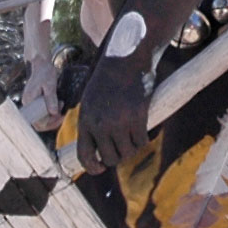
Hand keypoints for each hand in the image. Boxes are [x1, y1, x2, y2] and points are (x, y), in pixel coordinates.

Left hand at [75, 55, 152, 172]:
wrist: (126, 58)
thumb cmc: (109, 78)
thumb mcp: (91, 100)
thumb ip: (92, 123)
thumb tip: (97, 149)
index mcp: (85, 120)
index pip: (84, 155)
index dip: (92, 168)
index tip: (100, 168)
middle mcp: (100, 124)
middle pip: (110, 158)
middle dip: (117, 156)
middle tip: (124, 146)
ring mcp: (119, 122)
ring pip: (127, 152)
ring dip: (132, 148)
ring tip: (133, 135)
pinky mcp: (137, 117)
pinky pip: (141, 141)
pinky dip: (144, 138)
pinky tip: (143, 128)